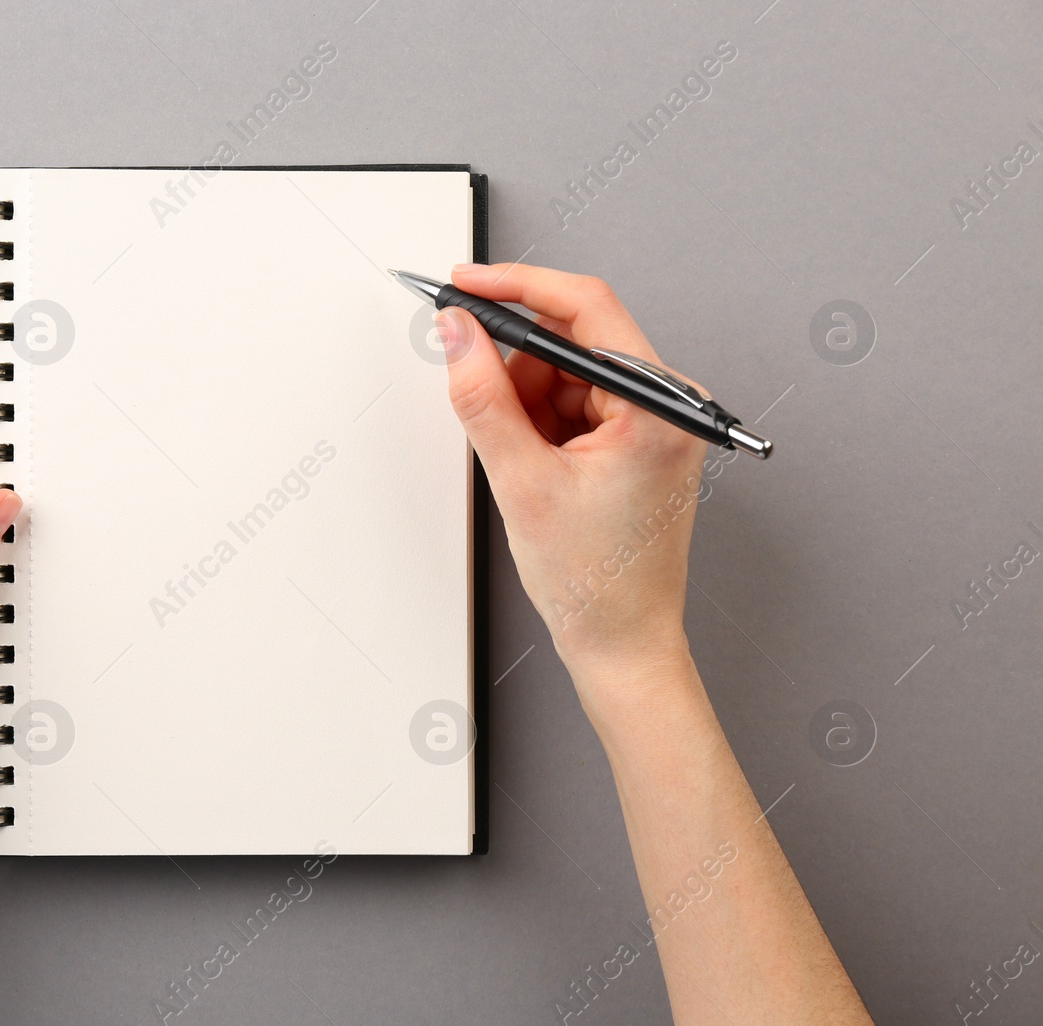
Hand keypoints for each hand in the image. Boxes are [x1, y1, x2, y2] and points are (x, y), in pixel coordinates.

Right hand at [438, 263, 706, 680]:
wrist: (623, 644)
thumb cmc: (597, 582)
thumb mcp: (522, 482)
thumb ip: (481, 397)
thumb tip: (455, 333)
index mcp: (658, 404)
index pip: (585, 305)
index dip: (516, 286)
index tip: (465, 283)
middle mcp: (668, 403)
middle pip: (572, 340)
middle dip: (517, 370)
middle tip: (487, 415)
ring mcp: (653, 421)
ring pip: (565, 373)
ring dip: (527, 405)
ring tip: (525, 467)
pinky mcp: (635, 440)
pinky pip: (572, 403)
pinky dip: (539, 426)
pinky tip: (537, 470)